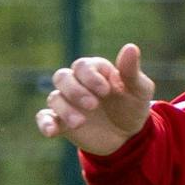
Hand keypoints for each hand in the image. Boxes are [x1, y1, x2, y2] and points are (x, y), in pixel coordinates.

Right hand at [34, 44, 154, 154]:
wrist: (128, 137)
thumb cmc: (133, 107)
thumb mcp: (139, 91)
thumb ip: (132, 72)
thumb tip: (131, 47)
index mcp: (94, 71)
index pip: (82, 66)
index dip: (91, 77)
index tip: (106, 91)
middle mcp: (76, 83)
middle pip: (62, 78)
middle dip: (75, 91)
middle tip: (93, 105)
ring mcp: (67, 102)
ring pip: (55, 98)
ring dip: (65, 109)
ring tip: (80, 123)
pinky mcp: (61, 121)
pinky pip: (45, 118)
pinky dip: (45, 123)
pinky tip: (51, 131)